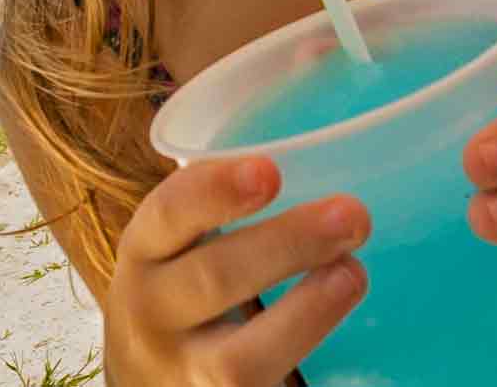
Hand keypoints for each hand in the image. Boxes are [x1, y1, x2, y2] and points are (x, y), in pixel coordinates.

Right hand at [104, 157, 368, 385]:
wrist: (144, 377)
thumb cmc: (179, 288)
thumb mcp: (176, 244)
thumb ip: (219, 200)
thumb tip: (321, 134)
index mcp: (143, 251)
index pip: (167, 215)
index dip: (214, 192)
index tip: (269, 170)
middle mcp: (151, 311)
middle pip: (212, 280)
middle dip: (284, 246)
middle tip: (351, 214)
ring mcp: (184, 371)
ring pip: (240, 355)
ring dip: (307, 313)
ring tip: (354, 273)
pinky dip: (306, 360)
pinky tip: (339, 326)